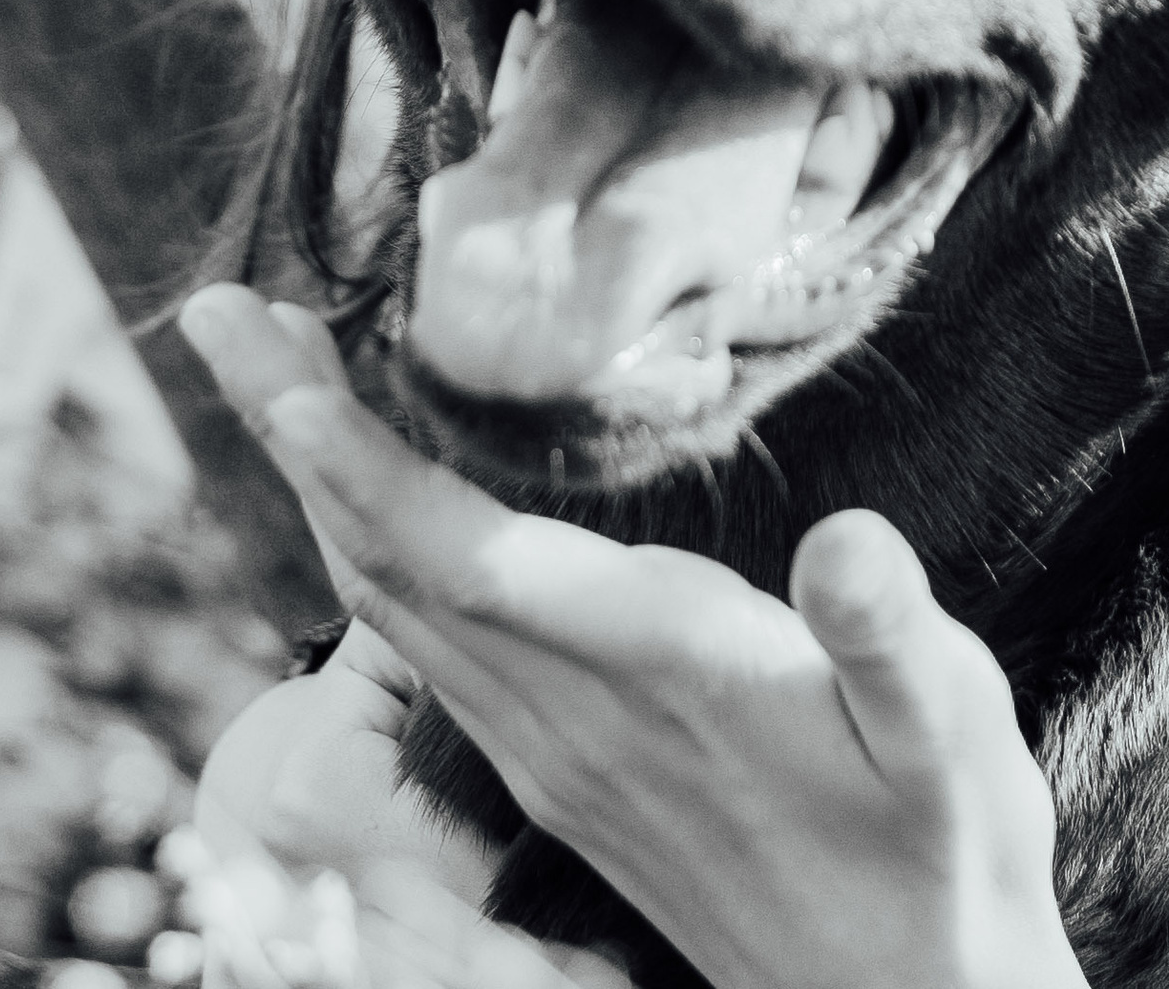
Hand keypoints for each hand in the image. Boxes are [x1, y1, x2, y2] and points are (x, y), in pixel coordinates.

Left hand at [180, 286, 1087, 988]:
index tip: (275, 376)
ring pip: (389, 603)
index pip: (464, 560)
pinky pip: (423, 642)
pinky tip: (362, 502)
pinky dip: (368, 545)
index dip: (362, 465)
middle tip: (218, 313)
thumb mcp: (951, 736)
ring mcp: (552, 747)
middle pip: (386, 562)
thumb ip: (888, 640)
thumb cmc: (941, 855)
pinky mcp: (559, 768)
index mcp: (654, 672)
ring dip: (317, 481)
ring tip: (268, 373)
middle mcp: (571, 713)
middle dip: (295, 433)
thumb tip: (852, 546)